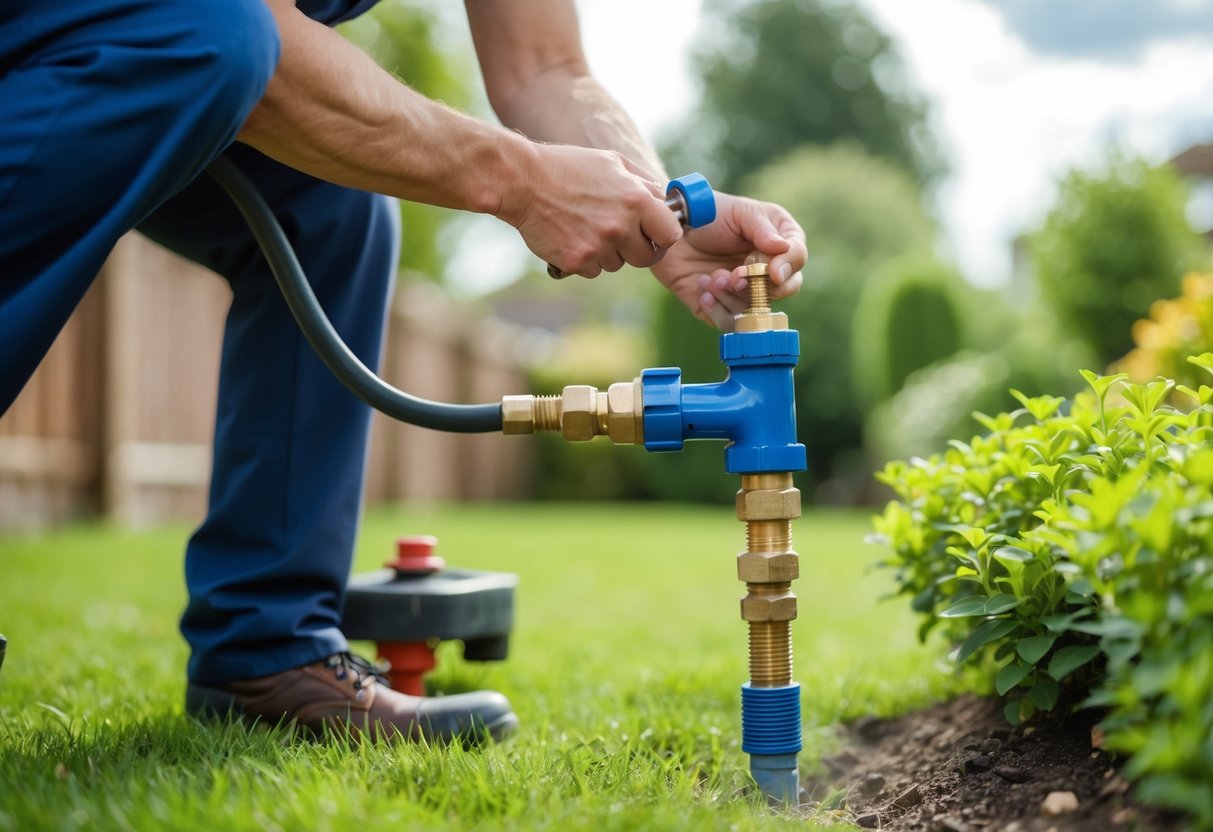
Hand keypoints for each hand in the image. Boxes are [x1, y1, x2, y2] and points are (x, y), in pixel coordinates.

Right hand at [499, 144, 683, 277]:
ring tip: (586, 226)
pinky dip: (585, 259)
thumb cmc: (569, 167)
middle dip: (636, 249)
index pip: (671, 235)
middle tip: (618, 234)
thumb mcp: (612, 162)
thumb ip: (644, 182)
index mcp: (636, 200)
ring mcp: (598, 247)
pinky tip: (571, 236)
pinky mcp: (577, 262)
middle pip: (647, 258)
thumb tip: (666, 199)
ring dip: (607, 253)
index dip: (664, 236)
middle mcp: (621, 226)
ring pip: (617, 265)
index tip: (655, 234)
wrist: (523, 181)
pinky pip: (592, 271)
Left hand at [651, 192, 805, 329]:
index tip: (773, 273)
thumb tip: (783, 249)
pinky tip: (703, 288)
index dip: (788, 268)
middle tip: (735, 276)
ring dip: (733, 296)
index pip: (797, 258)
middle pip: (783, 290)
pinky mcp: (721, 307)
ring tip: (712, 278)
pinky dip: (716, 309)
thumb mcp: (738, 213)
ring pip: (755, 309)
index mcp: (778, 241)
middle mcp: (766, 269)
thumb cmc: (707, 214)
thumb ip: (762, 229)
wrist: (669, 229)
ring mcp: (745, 291)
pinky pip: (728, 321)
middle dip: (758, 286)